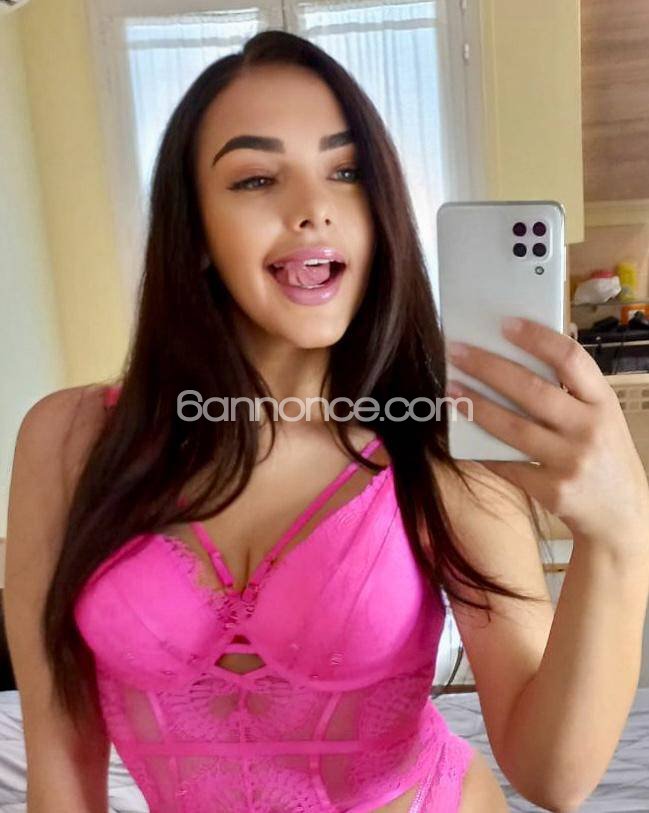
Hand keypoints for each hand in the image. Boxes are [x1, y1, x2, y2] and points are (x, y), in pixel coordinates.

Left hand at [445, 317, 648, 555]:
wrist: (622, 516)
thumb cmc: (604, 455)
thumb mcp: (603, 417)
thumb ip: (573, 391)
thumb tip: (520, 353)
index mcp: (603, 402)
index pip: (571, 359)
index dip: (536, 338)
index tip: (504, 324)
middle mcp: (590, 429)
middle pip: (532, 390)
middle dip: (488, 367)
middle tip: (457, 351)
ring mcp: (571, 462)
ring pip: (513, 428)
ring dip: (476, 405)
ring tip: (451, 389)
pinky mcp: (553, 491)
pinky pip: (507, 465)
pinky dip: (481, 450)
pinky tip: (462, 434)